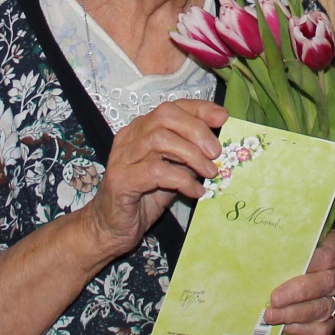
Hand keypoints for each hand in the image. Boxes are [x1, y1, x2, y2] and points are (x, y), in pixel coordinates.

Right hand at [79, 99, 226, 264]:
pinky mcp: (121, 180)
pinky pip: (156, 171)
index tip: (223, 118)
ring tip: (209, 173)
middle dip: (197, 130)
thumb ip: (188, 156)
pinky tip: (195, 191)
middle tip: (216, 152)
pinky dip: (181, 179)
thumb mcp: (172, 172)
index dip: (199, 109)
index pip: (172, 107)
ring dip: (192, 155)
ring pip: (160, 139)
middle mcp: (130, 137)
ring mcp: (122, 157)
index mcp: (141, 129)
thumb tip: (218, 146)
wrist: (112, 228)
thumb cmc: (144, 198)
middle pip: (165, 116)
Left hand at [265, 220, 334, 334]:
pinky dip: (303, 330)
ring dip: (295, 314)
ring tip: (272, 316)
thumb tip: (268, 250)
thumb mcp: (320, 236)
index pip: (329, 255)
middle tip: (274, 299)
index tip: (284, 266)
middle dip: (298, 293)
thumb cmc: (324, 247)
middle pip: (326, 284)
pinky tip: (285, 327)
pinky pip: (324, 329)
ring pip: (323, 309)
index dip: (309, 263)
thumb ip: (301, 243)